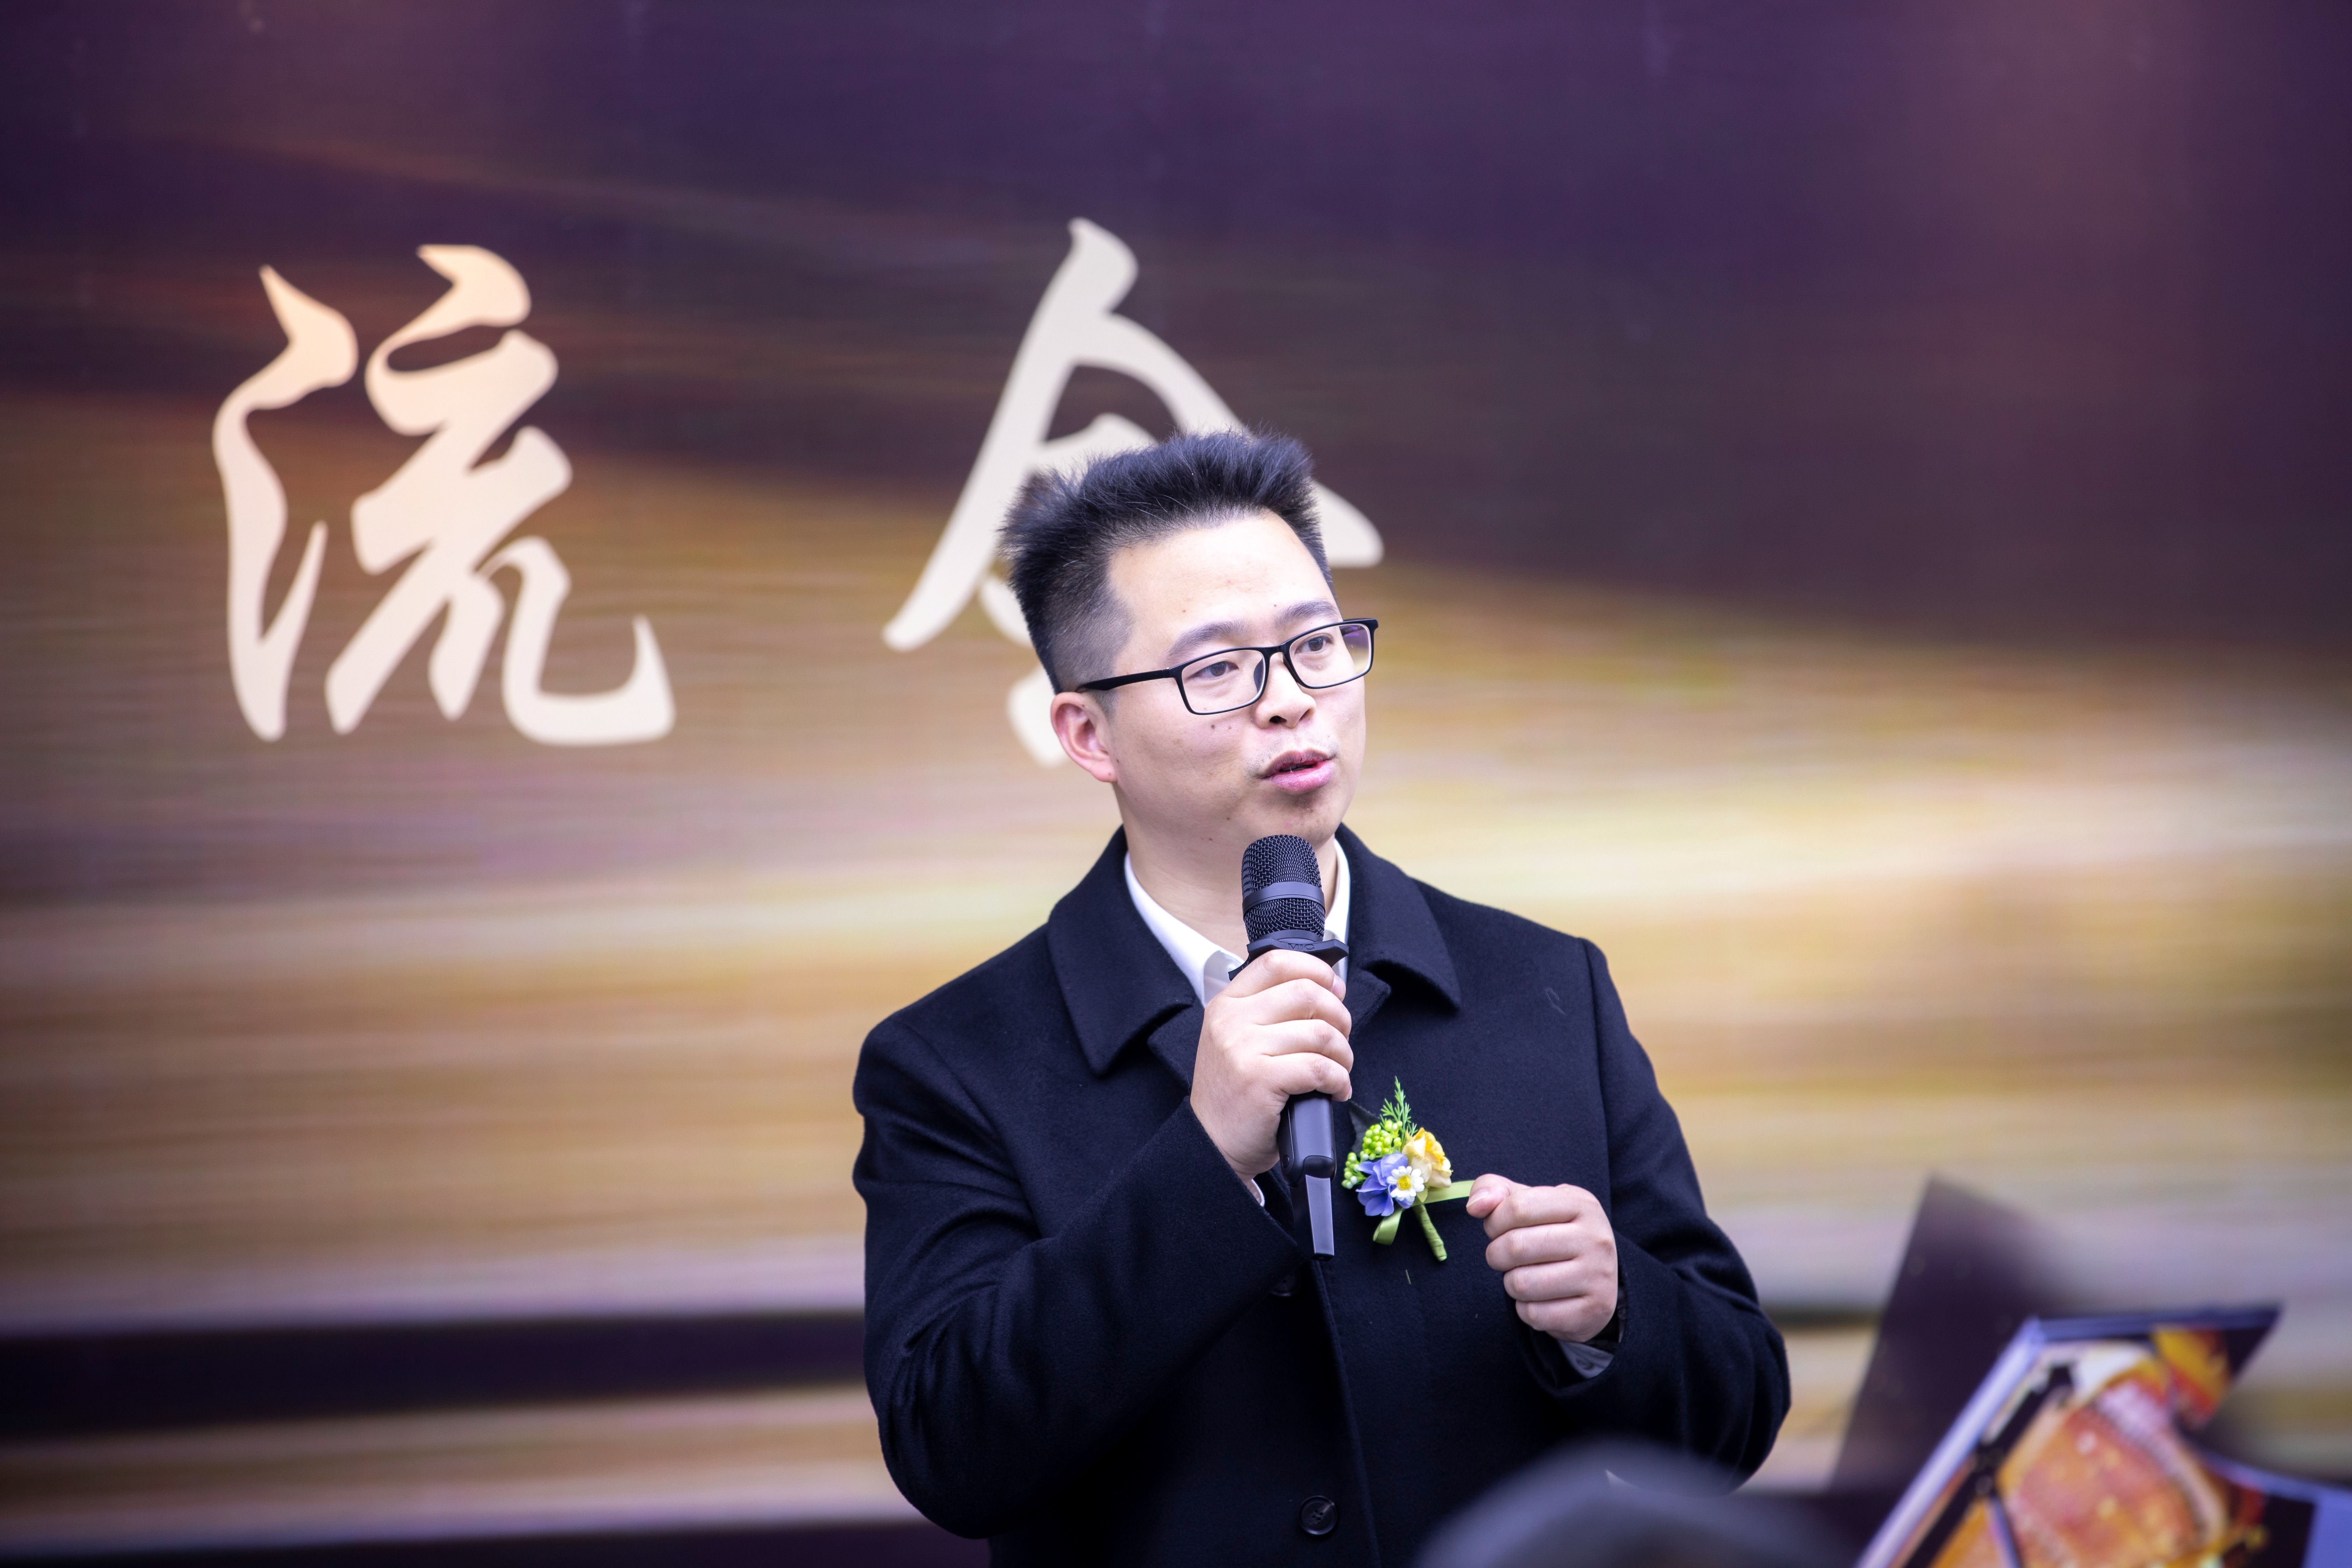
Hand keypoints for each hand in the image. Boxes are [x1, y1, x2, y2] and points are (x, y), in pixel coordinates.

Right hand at [1189, 950, 1351, 1181]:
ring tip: (1339, 1070)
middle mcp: (1231, 1021)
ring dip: (1343, 1054)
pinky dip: (1339, 1080)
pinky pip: (1319, 1068)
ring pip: (1319, 1032)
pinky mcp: (1260, 1080)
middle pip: (1306, 993)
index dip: (1316, 970)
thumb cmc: (1235, 1094)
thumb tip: (1327, 990)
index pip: (1276, 962)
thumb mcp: (1237, 1040)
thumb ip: (1269, 1012)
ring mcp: (1243, 1049)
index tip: (1335, 989)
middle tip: (1341, 1040)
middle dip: (1339, 1016)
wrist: (1212, 1144)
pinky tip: (1336, 1090)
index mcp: (1227, 1004)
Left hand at [1466, 1177, 1618, 1342]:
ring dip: (1510, 1283)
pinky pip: (1535, 1314)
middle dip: (1496, 1254)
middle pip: (1516, 1246)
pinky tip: (1538, 1299)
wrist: (1599, 1276)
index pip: (1518, 1207)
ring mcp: (1598, 1276)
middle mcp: (1595, 1238)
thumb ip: (1495, 1190)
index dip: (1494, 1222)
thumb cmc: (1553, 1232)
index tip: (1497, 1230)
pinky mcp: (1594, 1310)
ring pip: (1522, 1284)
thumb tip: (1474, 1206)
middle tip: (1503, 1257)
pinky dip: (1525, 1309)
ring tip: (1523, 1276)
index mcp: (1580, 1204)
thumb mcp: (1530, 1201)